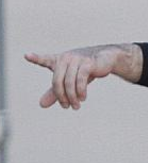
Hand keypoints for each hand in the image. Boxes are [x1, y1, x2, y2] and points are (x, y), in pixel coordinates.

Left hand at [24, 44, 139, 109]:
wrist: (105, 60)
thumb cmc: (85, 69)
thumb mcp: (69, 81)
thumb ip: (55, 92)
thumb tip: (41, 105)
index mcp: (59, 61)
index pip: (45, 60)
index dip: (36, 58)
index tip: (27, 56)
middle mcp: (66, 58)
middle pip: (57, 81)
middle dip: (62, 96)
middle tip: (67, 107)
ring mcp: (76, 59)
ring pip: (69, 82)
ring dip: (72, 97)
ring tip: (76, 106)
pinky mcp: (88, 63)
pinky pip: (80, 79)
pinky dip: (81, 91)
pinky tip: (83, 98)